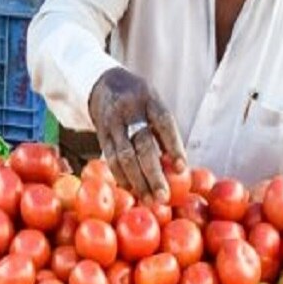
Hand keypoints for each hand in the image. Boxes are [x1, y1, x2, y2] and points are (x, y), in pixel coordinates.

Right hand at [88, 67, 186, 201]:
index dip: (173, 146)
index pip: (163, 123)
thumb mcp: (154, 104)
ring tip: (149, 200)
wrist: (104, 83)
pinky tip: (131, 191)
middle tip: (163, 196)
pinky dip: (121, 177)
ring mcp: (112, 122)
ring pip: (123, 156)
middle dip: (153, 173)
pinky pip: (110, 158)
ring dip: (137, 182)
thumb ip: (163, 131)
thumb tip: (177, 168)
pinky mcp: (100, 133)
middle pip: (142, 144)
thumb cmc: (139, 100)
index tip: (182, 169)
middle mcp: (129, 110)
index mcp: (149, 99)